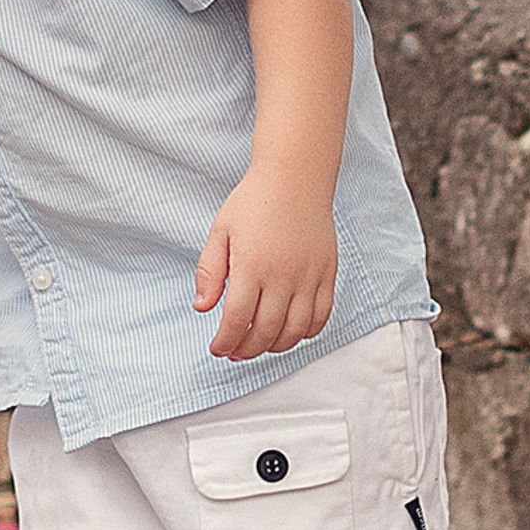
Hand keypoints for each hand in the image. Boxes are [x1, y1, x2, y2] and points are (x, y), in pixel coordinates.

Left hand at [191, 169, 338, 361]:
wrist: (295, 177)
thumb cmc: (253, 202)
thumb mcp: (220, 231)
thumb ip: (209, 271)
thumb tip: (201, 308)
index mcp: (252, 265)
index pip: (237, 320)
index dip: (225, 341)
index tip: (217, 348)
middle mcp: (283, 275)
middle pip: (266, 331)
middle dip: (246, 349)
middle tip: (235, 351)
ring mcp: (309, 276)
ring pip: (295, 331)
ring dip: (275, 346)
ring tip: (259, 344)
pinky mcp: (327, 273)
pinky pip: (321, 316)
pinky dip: (305, 333)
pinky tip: (288, 331)